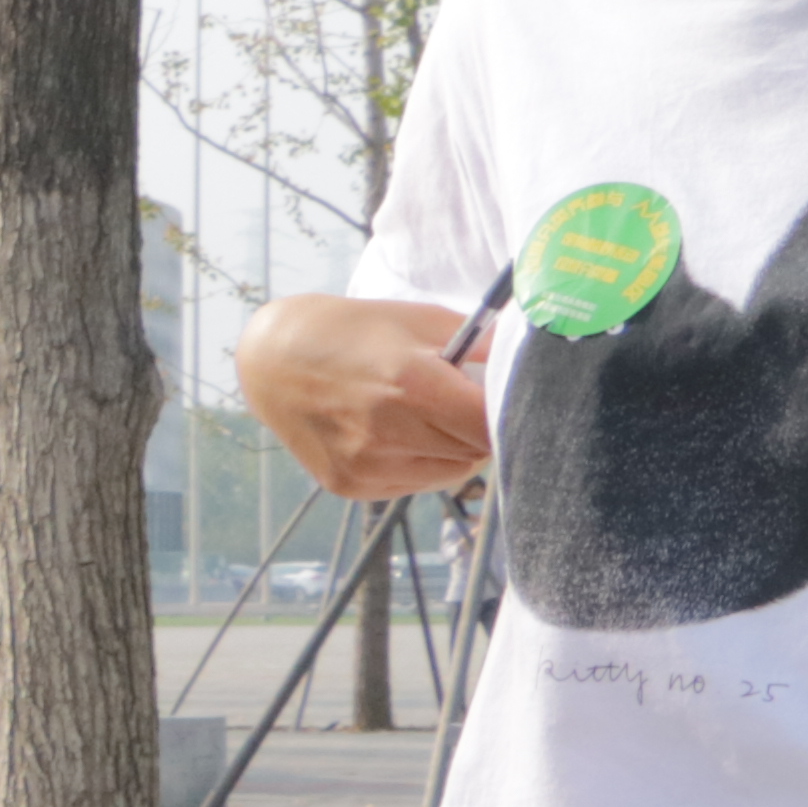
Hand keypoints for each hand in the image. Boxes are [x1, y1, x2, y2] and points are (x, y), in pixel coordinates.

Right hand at [239, 292, 492, 499]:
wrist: (273, 359)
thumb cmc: (353, 332)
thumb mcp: (421, 321)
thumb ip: (482, 344)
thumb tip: (534, 360)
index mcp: (413, 383)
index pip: (493, 424)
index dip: (507, 412)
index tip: (503, 398)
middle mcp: (388, 431)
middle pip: (478, 451)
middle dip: (480, 428)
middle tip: (461, 403)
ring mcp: (366, 463)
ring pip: (452, 474)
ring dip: (454, 450)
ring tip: (426, 418)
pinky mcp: (350, 485)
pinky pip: (414, 484)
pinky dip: (420, 464)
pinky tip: (396, 435)